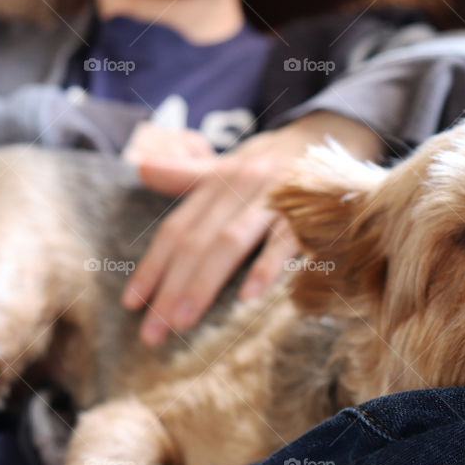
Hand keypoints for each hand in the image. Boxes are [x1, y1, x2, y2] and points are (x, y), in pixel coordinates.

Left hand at [123, 111, 384, 345]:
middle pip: (196, 241)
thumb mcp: (230, 162)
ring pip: (229, 242)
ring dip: (203, 283)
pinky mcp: (308, 210)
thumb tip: (140, 168)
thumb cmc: (274, 160)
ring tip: (181, 322)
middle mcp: (239, 188)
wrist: (333, 132)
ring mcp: (273, 198)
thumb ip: (187, 172)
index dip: (152, 266)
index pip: (176, 228)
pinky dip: (266, 266)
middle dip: (169, 288)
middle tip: (151, 333)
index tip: (131, 304)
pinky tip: (249, 296)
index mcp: (217, 182)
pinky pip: (285, 240)